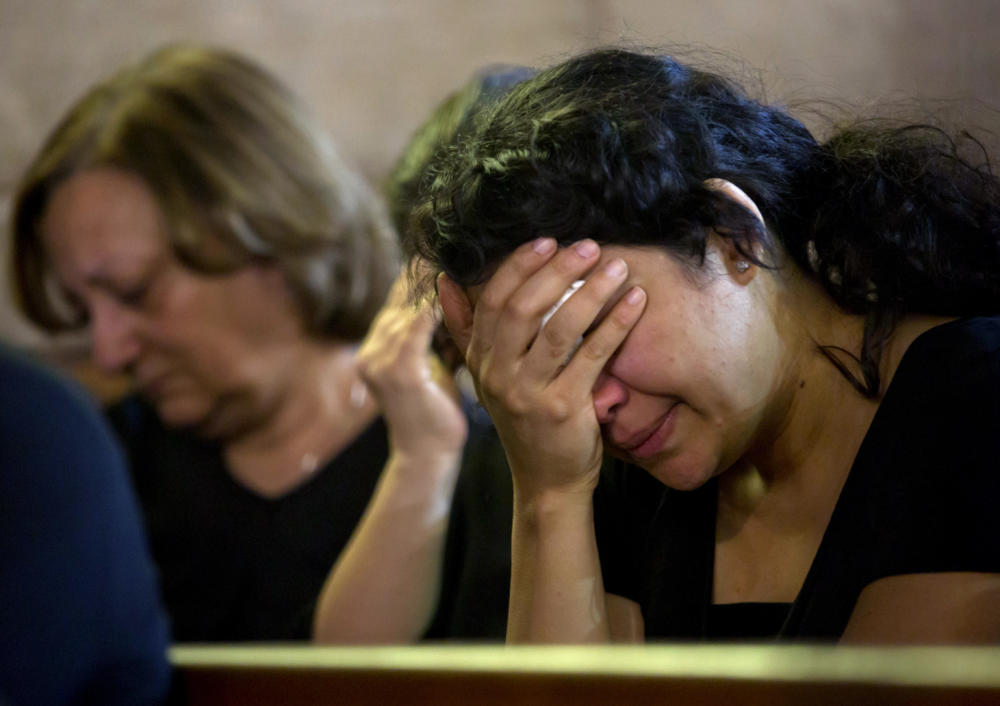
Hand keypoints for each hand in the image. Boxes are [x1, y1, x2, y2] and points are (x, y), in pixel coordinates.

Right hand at [356, 267, 467, 465]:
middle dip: (435, 268)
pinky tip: (460, 289)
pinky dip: (438, 304)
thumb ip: (442, 329)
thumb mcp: (439, 362)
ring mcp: (380, 358)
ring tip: (470, 259)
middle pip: (403, 292)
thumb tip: (462, 290)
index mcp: (380, 342)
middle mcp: (373, 345)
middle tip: (469, 243)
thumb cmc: (439, 410)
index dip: (428, 269)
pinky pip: (417, 325)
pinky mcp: (397, 371)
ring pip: (410, 302)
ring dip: (440, 280)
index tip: (460, 248)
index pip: (402, 293)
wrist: (428, 457)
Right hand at [438, 238, 645, 499]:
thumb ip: (466, 328)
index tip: (548, 241)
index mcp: (480, 359)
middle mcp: (498, 374)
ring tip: (617, 268)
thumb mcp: (490, 375)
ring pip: (558, 328)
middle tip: (590, 247)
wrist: (547, 480)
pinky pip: (592, 354)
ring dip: (591, 292)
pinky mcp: (562, 408)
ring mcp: (528, 393)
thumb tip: (445, 280)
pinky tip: (636, 302)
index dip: (519, 265)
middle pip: (523, 308)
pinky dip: (616, 323)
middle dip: (558, 270)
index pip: (493, 300)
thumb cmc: (525, 418)